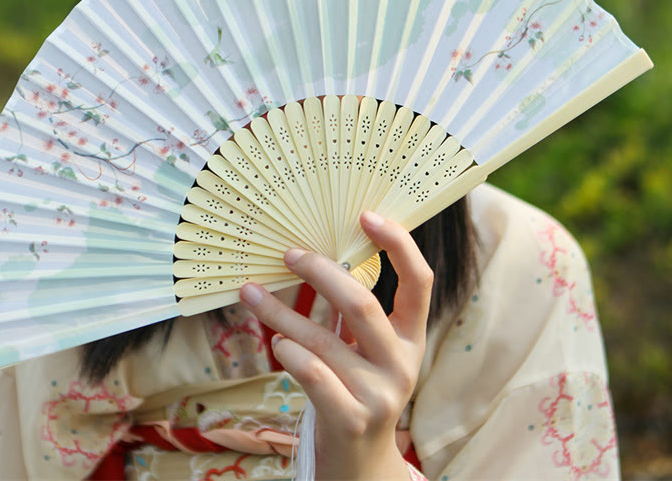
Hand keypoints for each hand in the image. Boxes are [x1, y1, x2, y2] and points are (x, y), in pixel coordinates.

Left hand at [239, 210, 432, 480]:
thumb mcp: (367, 350)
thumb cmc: (356, 390)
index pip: (420, 281)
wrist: (360, 465)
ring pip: (324, 340)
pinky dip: (292, 355)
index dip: (398, 245)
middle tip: (289, 254)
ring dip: (281, 313)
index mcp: (411, 338)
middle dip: (321, 273)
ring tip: (251, 293)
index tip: (366, 215)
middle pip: (362, 304)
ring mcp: (379, 395)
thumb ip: (354, 310)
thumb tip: (321, 252)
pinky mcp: (351, 420)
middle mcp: (402, 364)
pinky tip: (276, 344)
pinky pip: (315, 377)